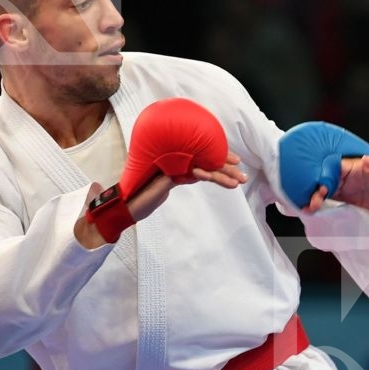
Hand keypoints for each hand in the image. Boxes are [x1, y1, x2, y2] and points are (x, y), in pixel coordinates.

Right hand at [74, 153, 245, 248]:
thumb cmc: (143, 199)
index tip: (235, 164)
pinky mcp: (163, 178)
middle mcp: (173, 165)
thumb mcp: (164, 189)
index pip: (200, 162)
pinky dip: (199, 175)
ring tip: (238, 181)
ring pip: (199, 167)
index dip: (217, 162)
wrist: (125, 208)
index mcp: (175, 167)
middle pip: (203, 163)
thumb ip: (177, 178)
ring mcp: (168, 169)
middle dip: (225, 168)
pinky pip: (185, 174)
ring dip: (220, 174)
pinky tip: (211, 177)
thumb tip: (197, 173)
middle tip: (243, 175)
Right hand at [304, 155, 368, 215]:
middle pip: (325, 180)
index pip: (333, 168)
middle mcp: (349, 178)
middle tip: (311, 202)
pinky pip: (333, 204)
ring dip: (315, 199)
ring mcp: (349, 191)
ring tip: (308, 209)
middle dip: (315, 189)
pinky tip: (314, 213)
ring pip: (325, 192)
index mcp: (356, 166)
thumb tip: (367, 159)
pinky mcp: (351, 204)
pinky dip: (322, 208)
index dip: (324, 176)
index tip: (321, 188)